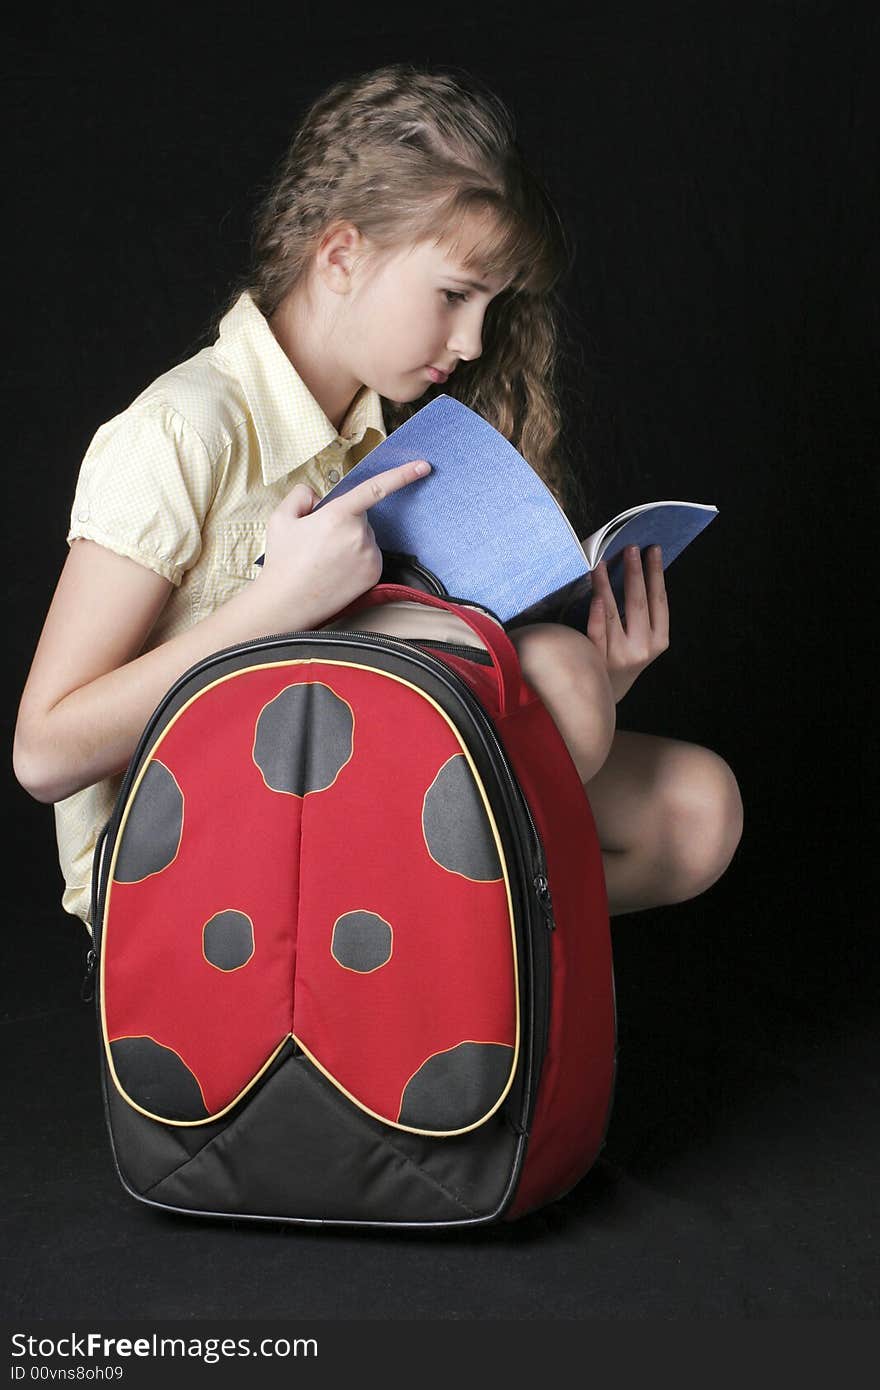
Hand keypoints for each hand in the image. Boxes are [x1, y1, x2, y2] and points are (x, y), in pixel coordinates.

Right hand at [259, 459, 431, 627]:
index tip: (423, 467)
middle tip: (318, 542)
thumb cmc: (283, 561)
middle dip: (343, 522)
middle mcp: (359, 535)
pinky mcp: (374, 574)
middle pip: (360, 517)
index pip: (376, 488)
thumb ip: (302, 495)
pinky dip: (356, 559)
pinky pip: (369, 556)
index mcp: (338, 515)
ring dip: (350, 542)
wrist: (287, 604)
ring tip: (324, 560)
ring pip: (365, 537)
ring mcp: (370, 556)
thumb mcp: (281, 518)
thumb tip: (319, 496)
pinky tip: (336, 570)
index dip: (402, 474)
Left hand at [586, 545, 668, 702]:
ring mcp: (619, 655)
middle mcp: (642, 648)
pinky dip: (596, 613)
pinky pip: (596, 632)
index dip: (656, 574)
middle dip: (635, 572)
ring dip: (607, 585)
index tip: (653, 549)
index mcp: (659, 640)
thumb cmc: (624, 659)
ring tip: (602, 562)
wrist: (605, 696)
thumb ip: (643, 616)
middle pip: (638, 603)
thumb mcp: (643, 642)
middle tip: (630, 547)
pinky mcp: (597, 660)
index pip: (659, 600)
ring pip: (613, 612)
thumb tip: (637, 571)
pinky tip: (595, 595)